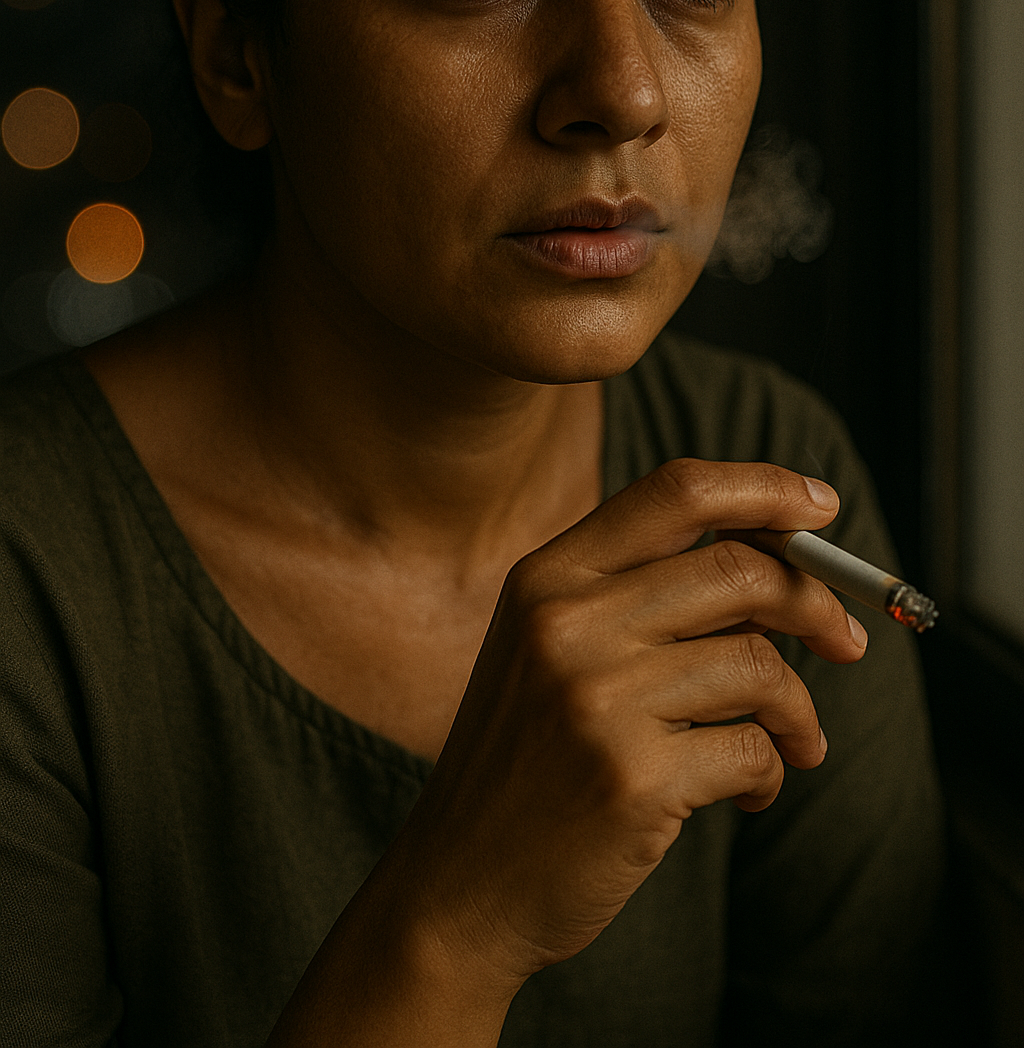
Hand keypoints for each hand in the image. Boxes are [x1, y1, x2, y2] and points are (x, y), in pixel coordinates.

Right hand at [387, 459, 864, 995]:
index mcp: (547, 576)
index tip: (821, 508)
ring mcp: (597, 700)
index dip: (764, 488)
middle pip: (739, 570)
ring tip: (794, 741)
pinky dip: (772, 772)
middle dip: (816, 603)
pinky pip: (753, 750)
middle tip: (846, 641)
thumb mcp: (550, 649)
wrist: (458, 887)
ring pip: (759, 665)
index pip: (678, 490)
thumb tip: (783, 565)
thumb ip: (640, 595)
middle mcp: (567, 623)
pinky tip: (748, 794)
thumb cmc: (526, 760)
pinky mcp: (633, 780)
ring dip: (797, 710)